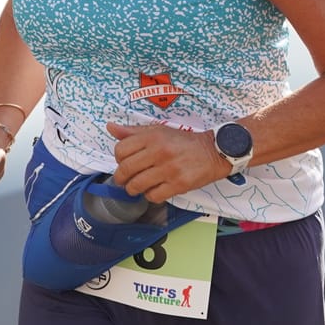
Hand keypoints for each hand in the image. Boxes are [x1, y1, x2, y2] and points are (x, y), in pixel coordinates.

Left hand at [107, 121, 225, 202]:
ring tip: (138, 187)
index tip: (124, 163)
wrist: (214, 151)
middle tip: (124, 180)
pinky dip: (150, 196)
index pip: (121, 150)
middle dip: (121, 179)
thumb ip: (134, 131)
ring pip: (137, 185)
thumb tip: (110, 128)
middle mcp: (159, 151)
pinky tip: (155, 190)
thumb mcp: (159, 130)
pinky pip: (153, 196)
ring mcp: (169, 169)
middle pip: (126, 169)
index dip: (118, 159)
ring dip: (133, 189)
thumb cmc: (184, 142)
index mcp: (153, 136)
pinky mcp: (178, 184)